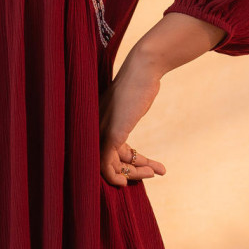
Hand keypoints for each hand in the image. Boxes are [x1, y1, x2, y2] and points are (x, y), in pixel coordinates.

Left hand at [100, 53, 166, 187]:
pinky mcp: (109, 135)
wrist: (143, 71)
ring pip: (110, 166)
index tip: (143, 167)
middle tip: (152, 173)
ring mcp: (100, 133)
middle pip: (108, 162)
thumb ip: (123, 120)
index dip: (124, 164)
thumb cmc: (138, 86)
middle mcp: (93, 130)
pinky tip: (141, 176)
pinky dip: (120, 176)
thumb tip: (128, 124)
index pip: (107, 153)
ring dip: (135, 173)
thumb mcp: (128, 109)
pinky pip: (107, 165)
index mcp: (95, 126)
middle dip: (133, 171)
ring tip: (156, 172)